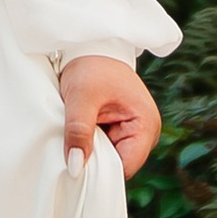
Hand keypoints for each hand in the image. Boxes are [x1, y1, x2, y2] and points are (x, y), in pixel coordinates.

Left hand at [58, 54, 160, 182]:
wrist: (90, 46)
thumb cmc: (90, 66)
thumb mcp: (81, 98)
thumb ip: (78, 132)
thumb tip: (75, 168)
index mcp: (147, 125)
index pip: (125, 167)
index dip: (101, 172)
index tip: (75, 169)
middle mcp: (147, 132)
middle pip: (119, 165)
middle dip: (95, 162)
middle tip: (69, 153)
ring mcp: (135, 131)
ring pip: (111, 157)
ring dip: (92, 152)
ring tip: (73, 139)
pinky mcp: (123, 128)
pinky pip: (107, 147)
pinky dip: (91, 144)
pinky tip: (78, 136)